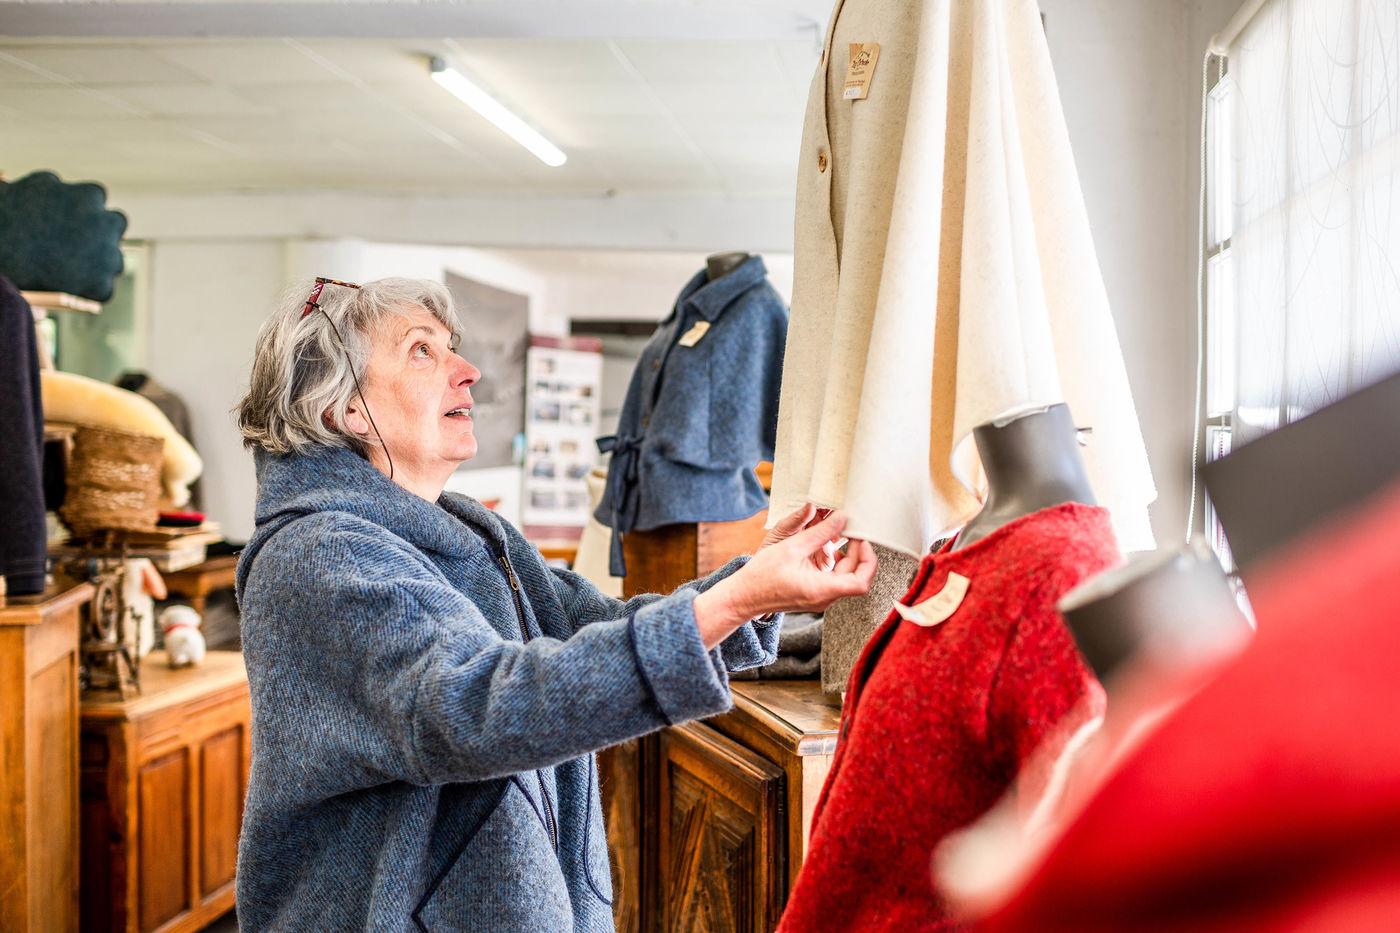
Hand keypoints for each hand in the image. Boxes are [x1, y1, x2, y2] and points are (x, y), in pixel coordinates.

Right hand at [692, 509, 877, 648]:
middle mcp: (824, 598)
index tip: (861, 540)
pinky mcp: (813, 594)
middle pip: (856, 576)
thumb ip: (820, 533)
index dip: (868, 560)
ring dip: (845, 556)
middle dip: (857, 552)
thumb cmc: (762, 575)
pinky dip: (833, 562)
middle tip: (849, 530)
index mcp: (822, 590)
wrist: (744, 596)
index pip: (862, 582)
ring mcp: (820, 598)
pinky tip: (822, 547)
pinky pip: (833, 578)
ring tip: (834, 535)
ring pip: (845, 577)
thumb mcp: (792, 547)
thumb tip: (842, 518)